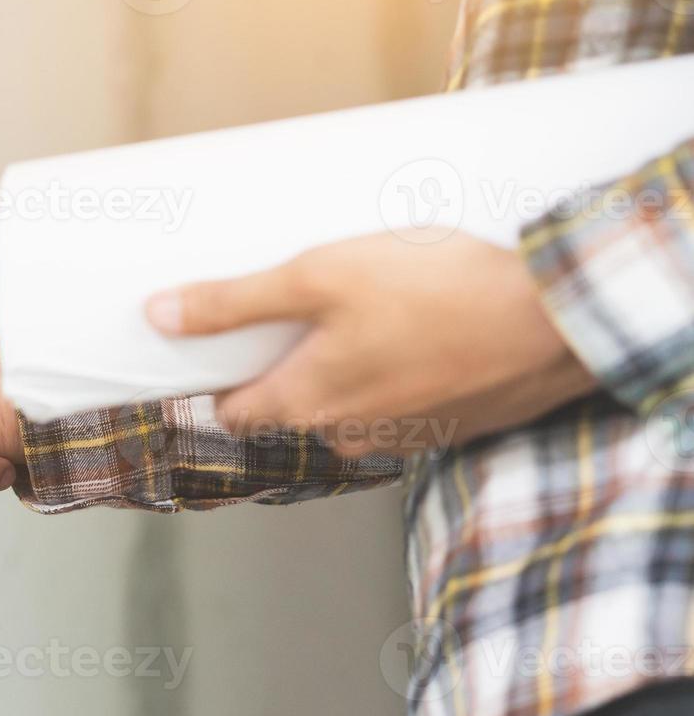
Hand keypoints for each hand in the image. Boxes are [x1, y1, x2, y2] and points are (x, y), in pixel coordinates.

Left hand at [145, 231, 598, 456]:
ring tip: (369, 312)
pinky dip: (397, 375)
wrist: (556, 321)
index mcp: (303, 404)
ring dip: (347, 370)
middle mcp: (344, 435)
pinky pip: (400, 405)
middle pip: (289, 408)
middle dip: (286, 367)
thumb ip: (234, 303)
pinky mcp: (448, 427)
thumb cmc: (436, 292)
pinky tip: (417, 333)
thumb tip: (159, 315)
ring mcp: (400, 438)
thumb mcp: (319, 277)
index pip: (232, 412)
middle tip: (304, 309)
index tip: (221, 346)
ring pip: (347, 408)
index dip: (220, 379)